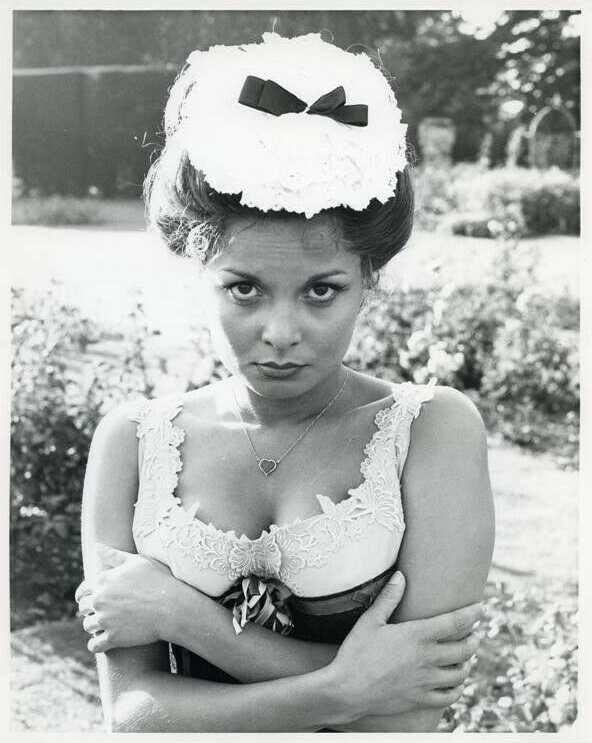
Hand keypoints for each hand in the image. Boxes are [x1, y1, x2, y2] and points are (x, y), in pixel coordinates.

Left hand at [75, 543, 176, 652]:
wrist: (173, 606)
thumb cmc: (158, 580)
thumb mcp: (137, 561)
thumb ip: (114, 555)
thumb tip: (96, 546)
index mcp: (103, 580)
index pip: (83, 590)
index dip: (87, 594)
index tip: (94, 598)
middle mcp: (99, 600)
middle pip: (83, 608)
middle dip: (91, 610)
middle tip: (104, 611)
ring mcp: (105, 620)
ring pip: (88, 626)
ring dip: (95, 626)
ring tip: (107, 625)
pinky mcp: (113, 638)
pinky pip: (94, 645)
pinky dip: (97, 644)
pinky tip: (106, 640)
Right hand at [329, 571, 481, 718]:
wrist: (346, 690)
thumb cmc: (356, 652)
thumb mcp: (370, 620)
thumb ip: (389, 598)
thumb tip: (400, 575)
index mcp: (417, 635)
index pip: (455, 622)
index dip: (472, 614)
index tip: (481, 608)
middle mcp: (427, 658)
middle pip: (464, 648)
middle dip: (474, 639)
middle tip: (475, 633)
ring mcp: (425, 681)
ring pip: (460, 673)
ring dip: (467, 663)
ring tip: (466, 657)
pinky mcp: (420, 699)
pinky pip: (449, 696)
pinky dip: (457, 689)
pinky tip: (455, 683)